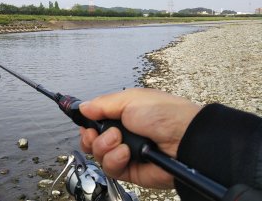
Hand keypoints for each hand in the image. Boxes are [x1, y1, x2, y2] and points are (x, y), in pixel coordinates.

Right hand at [79, 88, 200, 188]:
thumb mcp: (130, 99)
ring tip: (119, 140)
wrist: (185, 140)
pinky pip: (109, 168)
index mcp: (123, 114)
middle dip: (91, 137)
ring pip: (98, 154)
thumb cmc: (165, 115)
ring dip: (104, 146)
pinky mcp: (129, 170)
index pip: (96, 121)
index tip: (84, 122)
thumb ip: (103, 104)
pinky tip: (126, 153)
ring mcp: (125, 152)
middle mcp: (123, 134)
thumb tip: (83, 107)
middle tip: (97, 132)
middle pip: (92, 140)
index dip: (87, 123)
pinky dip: (114, 159)